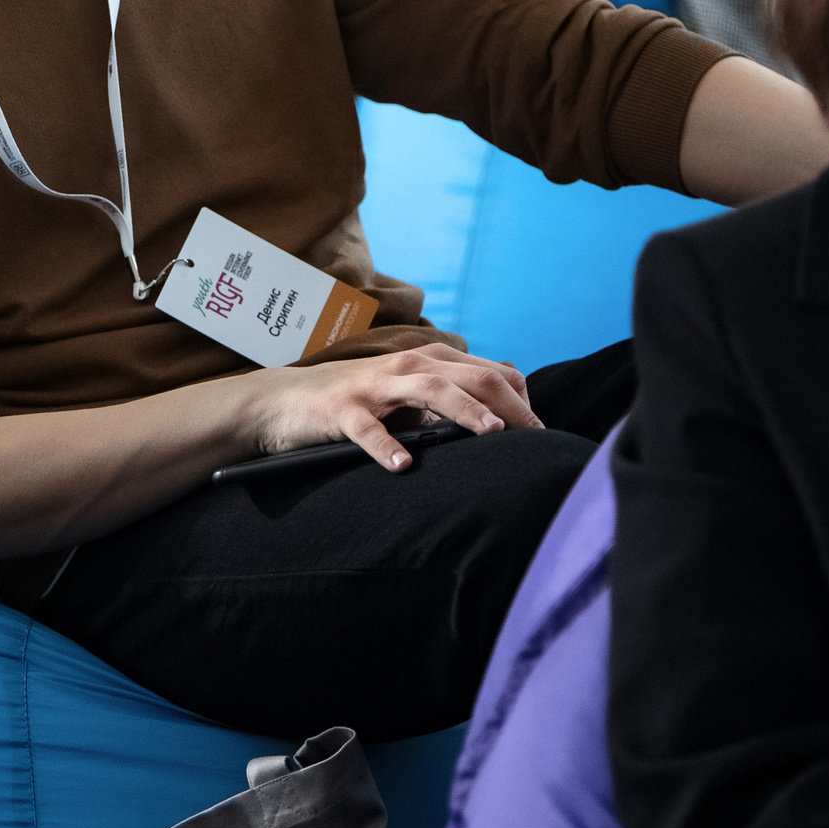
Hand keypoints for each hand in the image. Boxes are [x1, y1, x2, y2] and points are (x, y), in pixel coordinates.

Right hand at [238, 344, 539, 470]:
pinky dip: (386, 447)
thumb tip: (512, 398)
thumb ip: (457, 392)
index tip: (540, 436)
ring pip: (430, 391)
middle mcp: (410, 366)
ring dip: (465, 411)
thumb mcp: (414, 391)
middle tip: (536, 440)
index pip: (494, 373)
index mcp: (432, 361)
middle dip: (510, 407)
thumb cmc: (362, 400)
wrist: (289, 400)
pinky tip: (403, 466)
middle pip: (472, 377)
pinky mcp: (343, 409)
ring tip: (493, 434)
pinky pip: (368, 428)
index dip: (523, 402)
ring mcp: (376, 386)